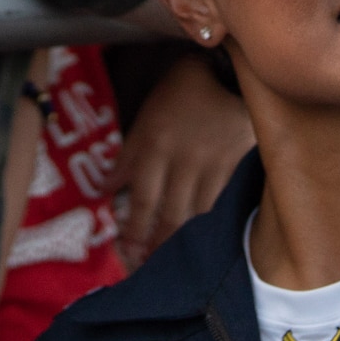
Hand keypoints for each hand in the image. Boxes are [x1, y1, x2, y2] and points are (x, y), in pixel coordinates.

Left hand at [117, 54, 255, 268]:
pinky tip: (203, 242)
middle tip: (146, 268)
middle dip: (155, 244)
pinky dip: (209, 224)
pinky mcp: (236, 166)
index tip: (126, 251)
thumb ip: (126, 156)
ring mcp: (211, 164)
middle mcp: (181, 158)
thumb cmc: (179, 94)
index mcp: (154, 144)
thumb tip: (104, 191)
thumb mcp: (146, 118)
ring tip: (170, 263)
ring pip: (195, 213)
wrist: (229, 72)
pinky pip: (220, 202)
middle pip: (168, 213)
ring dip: (180, 241)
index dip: (133, 228)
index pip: (142, 198)